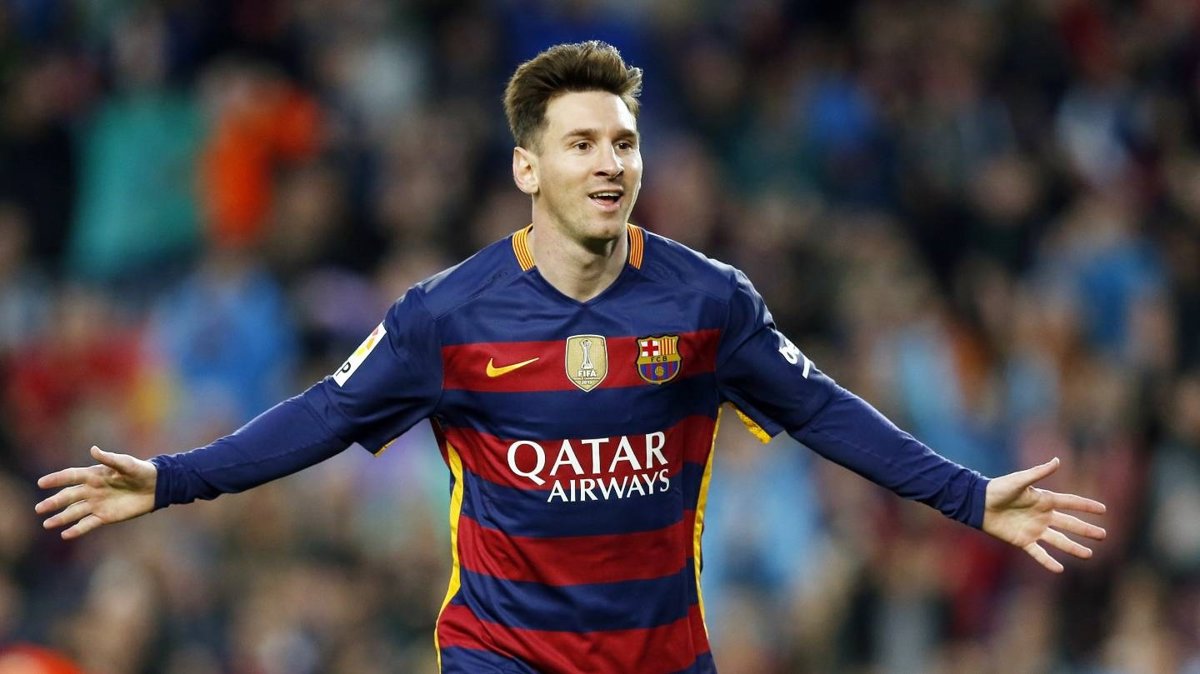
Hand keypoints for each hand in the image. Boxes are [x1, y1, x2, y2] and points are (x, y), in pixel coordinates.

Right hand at [35, 446, 157, 539]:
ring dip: (61, 518)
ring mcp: (96, 504)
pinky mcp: (105, 516)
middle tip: (39, 509)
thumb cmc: (140, 471)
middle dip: (54, 502)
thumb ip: (110, 459)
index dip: (56, 479)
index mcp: (94, 475)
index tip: (41, 483)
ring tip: (46, 524)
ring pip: (74, 512)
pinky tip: (65, 535)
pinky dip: (77, 529)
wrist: (155, 487)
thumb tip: (93, 450)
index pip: (71, 477)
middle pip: (68, 497)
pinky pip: (87, 524)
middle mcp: (91, 490)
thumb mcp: (126, 464)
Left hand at [982, 457, 1106, 571]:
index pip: (1071, 503)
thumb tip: (1057, 461)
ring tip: (1089, 554)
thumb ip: (1039, 472)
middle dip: (1086, 530)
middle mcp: (1042, 516)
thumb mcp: (1019, 480)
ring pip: (1059, 540)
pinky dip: (1048, 561)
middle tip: (1103, 535)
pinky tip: (1060, 569)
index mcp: (1044, 500)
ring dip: (1073, 548)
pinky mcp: (1023, 541)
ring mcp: (1034, 529)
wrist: (979, 503)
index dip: (1086, 506)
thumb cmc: (998, 488)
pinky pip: (1038, 553)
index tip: (1103, 509)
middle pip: (1070, 524)